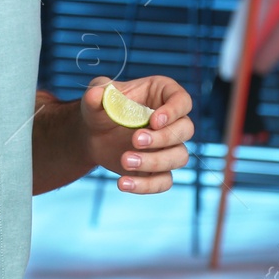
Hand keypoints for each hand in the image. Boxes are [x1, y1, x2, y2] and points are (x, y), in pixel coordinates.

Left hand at [81, 76, 193, 193]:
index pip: (182, 101)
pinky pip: (164, 182)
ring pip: (180, 157)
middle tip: (135, 140)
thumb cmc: (100, 108)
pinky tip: (123, 183)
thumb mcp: (96, 96)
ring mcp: (168, 146)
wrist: (92, 134)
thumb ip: (96, 93)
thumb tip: (95, 94)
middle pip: (185, 130)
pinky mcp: (159, 169)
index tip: (154, 121)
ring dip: (155, 162)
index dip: (174, 111)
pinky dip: (146, 185)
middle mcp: (171, 120)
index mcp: (162, 94)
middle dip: (163, 138)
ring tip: (125, 160)